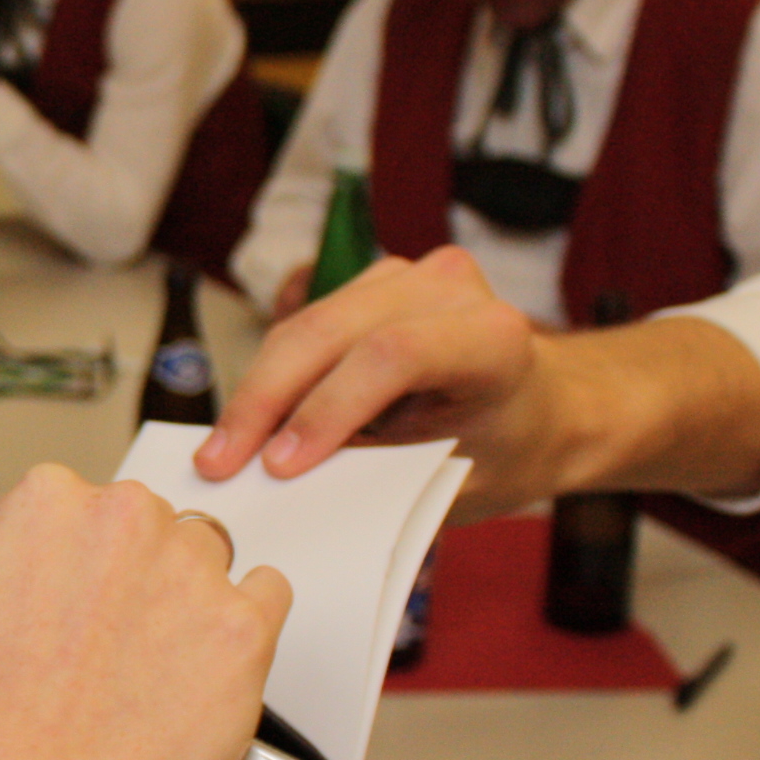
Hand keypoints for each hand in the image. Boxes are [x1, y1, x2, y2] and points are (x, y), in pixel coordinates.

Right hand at [0, 467, 291, 759]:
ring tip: (141, 656)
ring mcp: (194, 574)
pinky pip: (267, 595)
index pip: (68, 502)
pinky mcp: (243, 632)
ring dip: (178, 591)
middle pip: (138, 524)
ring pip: (201, 555)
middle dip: (118, 571)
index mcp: (49, 501)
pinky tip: (198, 654)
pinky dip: (239, 620)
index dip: (54, 557)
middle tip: (88, 639)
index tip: (49, 599)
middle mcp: (128, 521)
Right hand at [194, 249, 549, 507]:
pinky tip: (252, 422)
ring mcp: (409, 275)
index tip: (281, 466)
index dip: (328, 408)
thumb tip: (284, 484)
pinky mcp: (375, 282)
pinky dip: (274, 375)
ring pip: (307, 326)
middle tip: (219, 463)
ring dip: (259, 390)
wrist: (541, 409)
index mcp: (493, 338)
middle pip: (332, 332)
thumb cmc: (504, 451)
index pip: (394, 355)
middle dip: (266, 401)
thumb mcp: (452, 481)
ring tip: (222, 450)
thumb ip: (376, 476)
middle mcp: (450, 288)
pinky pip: (306, 326)